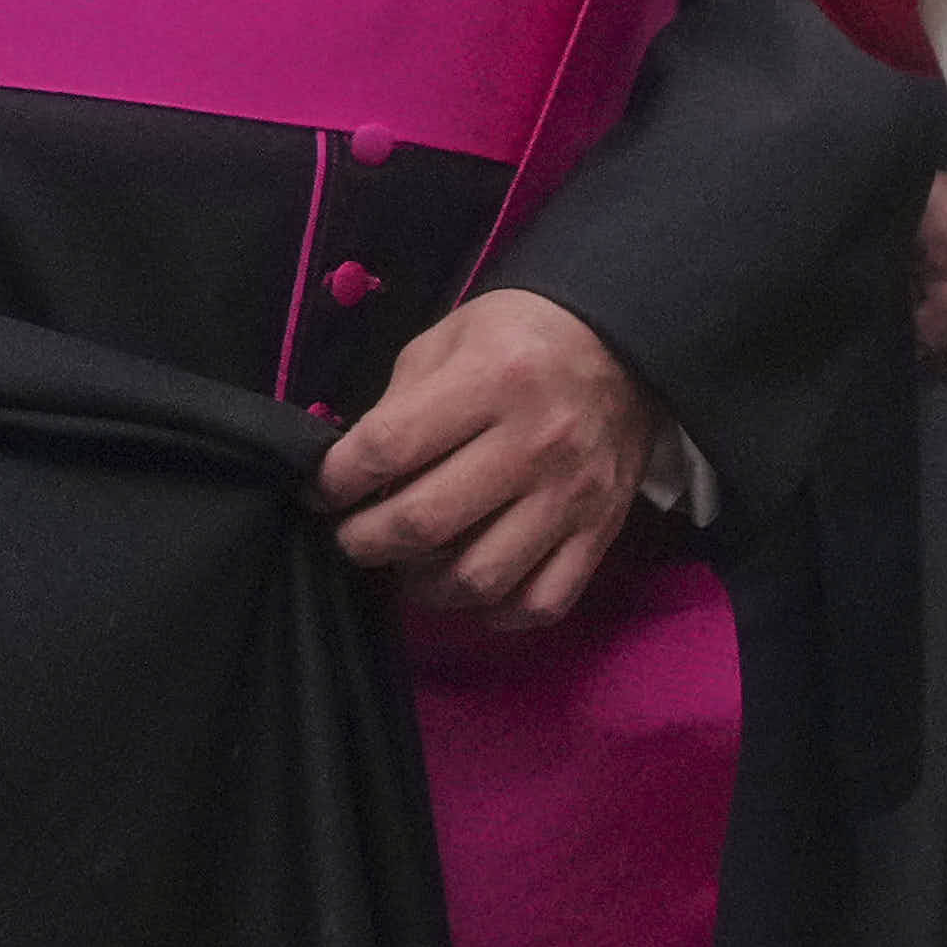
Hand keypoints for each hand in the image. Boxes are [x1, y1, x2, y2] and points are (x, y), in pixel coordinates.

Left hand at [322, 284, 660, 632]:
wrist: (624, 342)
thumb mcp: (447, 340)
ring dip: (424, 584)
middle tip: (354, 535)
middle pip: (423, 523)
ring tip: (412, 563)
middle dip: (364, 541)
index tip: (322, 490)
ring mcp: (573, 493)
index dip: (334, 480)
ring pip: (478, 578)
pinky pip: (541, 602)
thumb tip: (351, 478)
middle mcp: (536, 440)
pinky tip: (475, 583)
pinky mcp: (602, 529)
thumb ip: (397, 405)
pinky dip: (497, 611)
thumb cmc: (520, 336)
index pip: (387, 448)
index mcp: (492, 378)